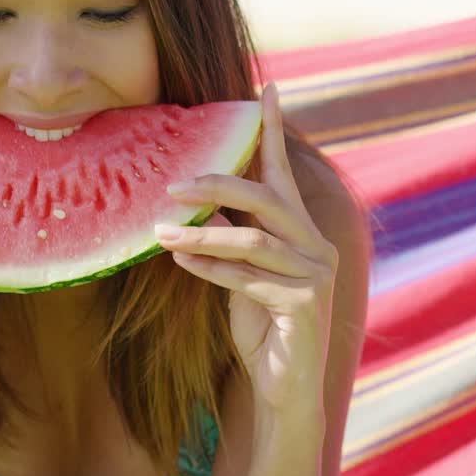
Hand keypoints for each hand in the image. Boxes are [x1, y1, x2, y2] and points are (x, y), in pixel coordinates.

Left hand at [155, 83, 338, 410]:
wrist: (285, 389)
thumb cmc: (261, 327)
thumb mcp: (240, 272)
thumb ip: (229, 235)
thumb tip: (192, 200)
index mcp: (301, 231)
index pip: (284, 172)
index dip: (274, 130)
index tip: (267, 86)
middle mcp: (316, 246)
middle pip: (267, 198)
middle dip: (219, 183)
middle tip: (171, 183)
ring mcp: (316, 276)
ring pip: (253, 240)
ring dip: (202, 234)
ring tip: (158, 232)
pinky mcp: (304, 306)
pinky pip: (249, 279)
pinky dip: (212, 270)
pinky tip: (183, 264)